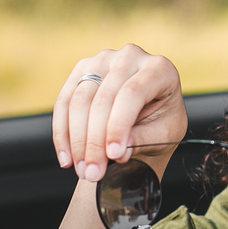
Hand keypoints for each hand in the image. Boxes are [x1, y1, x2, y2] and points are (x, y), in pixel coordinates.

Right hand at [52, 44, 186, 181]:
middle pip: (103, 99)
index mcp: (159, 68)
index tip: (114, 156)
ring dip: (77, 140)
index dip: (119, 126)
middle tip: (93, 172)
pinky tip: (67, 157)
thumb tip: (119, 152)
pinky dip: (62, 133)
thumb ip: (144, 139)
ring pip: (80, 100)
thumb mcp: (164, 133)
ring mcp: (103, 59)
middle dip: (95, 141)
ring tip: (82, 169)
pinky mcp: (82, 70)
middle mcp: (131, 56)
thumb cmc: (161, 121)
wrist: (149, 113)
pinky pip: (64, 102)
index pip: (132, 94)